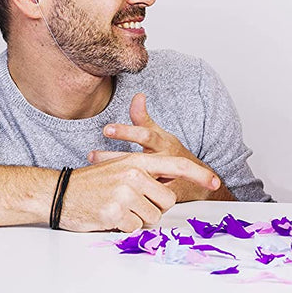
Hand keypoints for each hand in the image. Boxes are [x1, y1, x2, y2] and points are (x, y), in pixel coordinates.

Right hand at [61, 153, 219, 231]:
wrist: (58, 192)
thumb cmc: (91, 183)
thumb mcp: (120, 167)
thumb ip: (145, 174)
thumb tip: (167, 187)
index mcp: (137, 161)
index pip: (177, 165)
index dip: (198, 174)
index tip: (215, 181)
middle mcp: (134, 174)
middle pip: (167, 201)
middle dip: (155, 208)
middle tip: (134, 205)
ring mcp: (124, 193)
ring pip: (153, 217)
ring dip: (139, 219)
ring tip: (121, 209)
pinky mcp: (115, 212)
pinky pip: (135, 228)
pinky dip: (125, 227)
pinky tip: (111, 217)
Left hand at [89, 93, 231, 201]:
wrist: (199, 182)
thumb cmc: (172, 155)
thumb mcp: (160, 135)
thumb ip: (145, 118)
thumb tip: (138, 95)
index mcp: (163, 144)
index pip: (145, 136)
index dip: (126, 132)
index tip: (106, 130)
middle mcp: (164, 160)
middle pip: (138, 159)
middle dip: (114, 156)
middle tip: (92, 154)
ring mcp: (165, 179)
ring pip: (139, 179)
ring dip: (115, 175)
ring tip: (93, 171)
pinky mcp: (163, 197)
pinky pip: (142, 197)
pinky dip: (124, 196)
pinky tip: (106, 196)